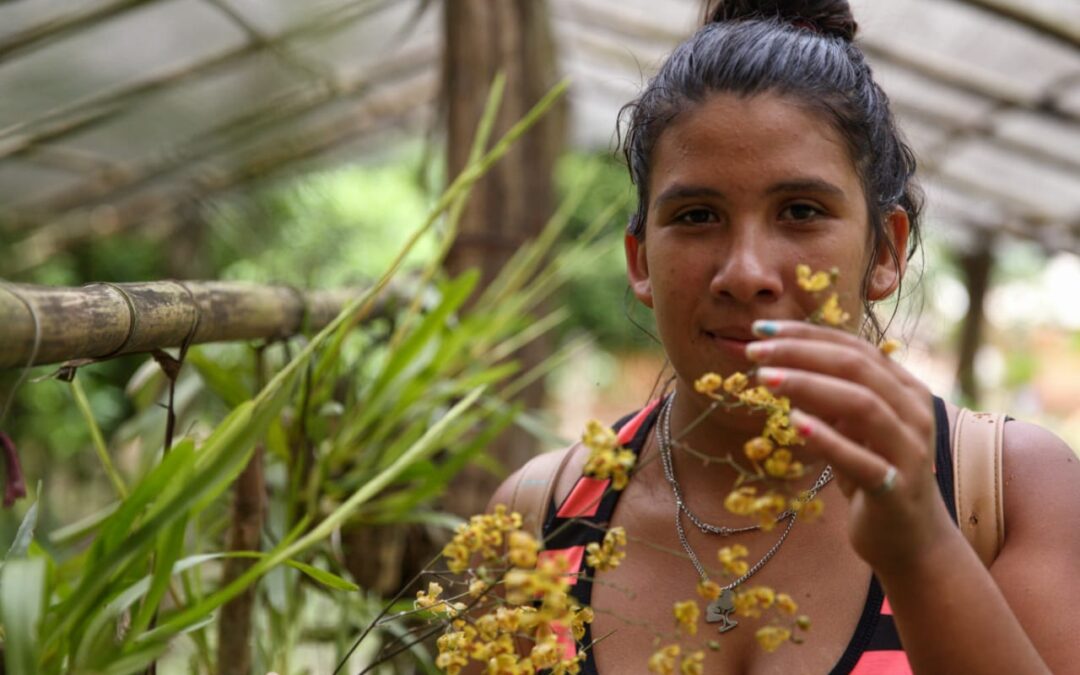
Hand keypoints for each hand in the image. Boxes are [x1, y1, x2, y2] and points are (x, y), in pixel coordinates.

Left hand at [745, 320, 957, 573]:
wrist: (911, 539)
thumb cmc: (874, 471)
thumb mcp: (850, 427)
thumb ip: (826, 395)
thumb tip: (776, 363)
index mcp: (904, 388)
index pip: (854, 346)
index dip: (806, 334)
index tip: (760, 329)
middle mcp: (914, 412)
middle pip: (856, 366)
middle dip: (801, 352)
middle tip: (754, 350)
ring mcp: (910, 450)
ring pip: (862, 404)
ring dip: (808, 386)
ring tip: (764, 379)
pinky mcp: (896, 488)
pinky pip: (862, 459)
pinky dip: (827, 438)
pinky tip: (794, 424)